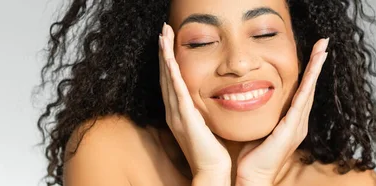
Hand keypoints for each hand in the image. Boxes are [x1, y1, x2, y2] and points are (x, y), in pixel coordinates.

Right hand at [158, 23, 231, 179]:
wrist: (212, 171)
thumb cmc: (213, 152)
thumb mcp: (207, 126)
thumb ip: (203, 113)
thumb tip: (209, 100)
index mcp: (179, 113)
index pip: (171, 81)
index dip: (168, 61)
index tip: (168, 42)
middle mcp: (174, 112)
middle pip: (165, 76)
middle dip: (163, 52)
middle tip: (162, 31)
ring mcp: (177, 114)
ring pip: (168, 78)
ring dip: (164, 56)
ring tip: (163, 36)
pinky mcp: (185, 117)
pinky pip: (176, 90)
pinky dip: (171, 72)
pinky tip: (169, 58)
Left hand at [235, 38, 329, 185]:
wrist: (253, 177)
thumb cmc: (251, 158)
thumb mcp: (256, 128)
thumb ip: (259, 115)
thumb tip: (247, 97)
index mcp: (291, 122)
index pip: (301, 92)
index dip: (307, 73)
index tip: (312, 54)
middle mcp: (299, 122)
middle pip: (310, 87)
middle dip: (316, 64)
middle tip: (323, 44)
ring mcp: (298, 125)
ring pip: (310, 90)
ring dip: (316, 68)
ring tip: (323, 49)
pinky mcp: (292, 127)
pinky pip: (302, 100)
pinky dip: (309, 82)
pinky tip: (314, 68)